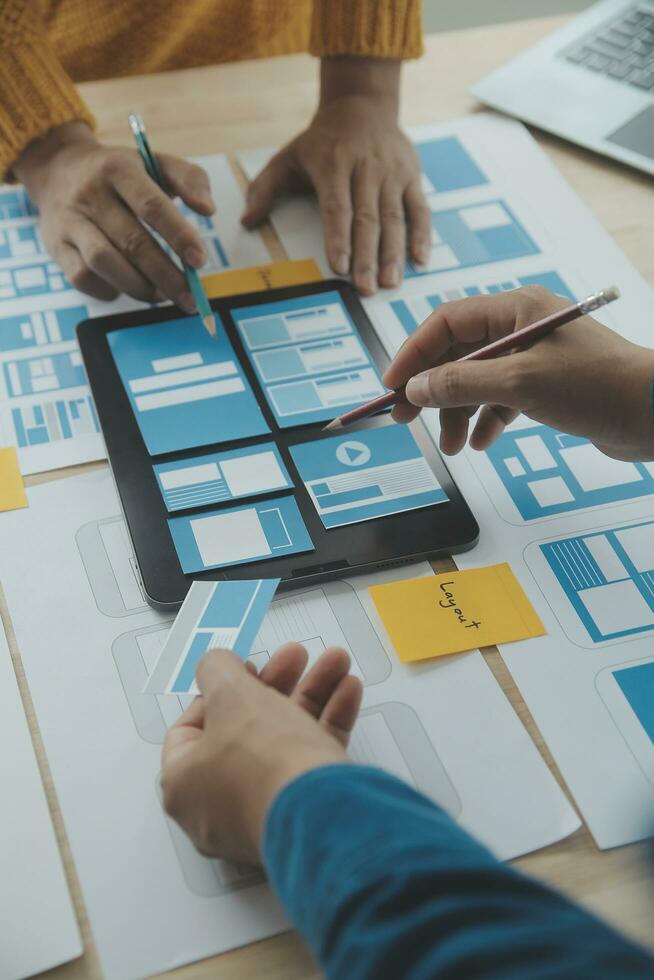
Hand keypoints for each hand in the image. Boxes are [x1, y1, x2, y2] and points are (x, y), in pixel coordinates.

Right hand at [14, 121, 214, 308]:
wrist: (59, 168)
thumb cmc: (120, 173)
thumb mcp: (155, 163)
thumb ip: (190, 179)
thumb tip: (209, 210)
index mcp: (119, 169)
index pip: (152, 206)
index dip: (178, 236)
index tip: (200, 261)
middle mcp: (90, 194)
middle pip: (132, 242)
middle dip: (167, 276)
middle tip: (190, 297)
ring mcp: (70, 221)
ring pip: (104, 263)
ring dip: (140, 287)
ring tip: (163, 295)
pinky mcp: (56, 247)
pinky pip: (83, 278)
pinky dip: (110, 291)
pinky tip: (127, 288)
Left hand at [161, 644, 361, 864]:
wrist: (320, 813)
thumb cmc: (263, 763)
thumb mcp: (230, 694)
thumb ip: (217, 670)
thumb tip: (214, 664)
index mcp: (184, 784)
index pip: (192, 729)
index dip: (218, 691)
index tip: (244, 670)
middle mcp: (217, 806)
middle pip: (246, 728)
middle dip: (279, 683)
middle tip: (296, 658)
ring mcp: (261, 812)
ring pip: (285, 741)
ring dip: (312, 696)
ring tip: (335, 664)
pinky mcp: (301, 815)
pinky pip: (308, 762)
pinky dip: (327, 724)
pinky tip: (346, 692)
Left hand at [242, 59, 429, 295]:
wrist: (362, 104)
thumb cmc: (322, 140)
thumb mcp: (288, 156)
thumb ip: (265, 188)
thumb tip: (246, 221)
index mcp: (333, 164)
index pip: (337, 206)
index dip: (339, 237)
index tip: (340, 267)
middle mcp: (365, 168)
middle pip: (367, 218)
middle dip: (367, 256)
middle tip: (367, 288)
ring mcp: (392, 172)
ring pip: (394, 217)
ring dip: (393, 252)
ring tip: (390, 282)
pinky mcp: (412, 175)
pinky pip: (419, 208)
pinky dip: (422, 235)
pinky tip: (419, 260)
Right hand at [384, 285, 653, 461]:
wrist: (653, 412)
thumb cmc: (595, 386)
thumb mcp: (519, 384)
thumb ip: (461, 385)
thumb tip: (415, 388)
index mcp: (516, 309)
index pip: (447, 322)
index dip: (414, 354)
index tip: (391, 386)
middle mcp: (523, 327)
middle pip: (458, 354)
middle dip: (433, 389)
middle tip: (406, 420)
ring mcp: (535, 356)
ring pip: (478, 380)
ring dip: (459, 412)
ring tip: (452, 447)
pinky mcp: (547, 385)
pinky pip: (502, 399)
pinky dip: (487, 419)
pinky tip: (483, 442)